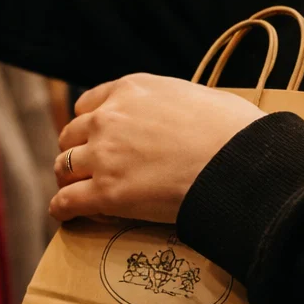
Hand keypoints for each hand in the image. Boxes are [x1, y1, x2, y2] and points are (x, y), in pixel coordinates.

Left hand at [50, 74, 264, 223]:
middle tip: (88, 169)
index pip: (87, 105)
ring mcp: (104, 156)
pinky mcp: (106, 192)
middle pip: (70, 136)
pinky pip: (66, 202)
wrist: (240, 162)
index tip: (95, 139)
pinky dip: (63, 208)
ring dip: (69, 180)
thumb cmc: (233, 130)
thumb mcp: (194, 96)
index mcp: (130, 90)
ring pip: (63, 167)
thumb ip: (167, 104)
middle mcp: (108, 118)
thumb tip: (174, 118)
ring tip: (78, 192)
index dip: (89, 125)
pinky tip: (67, 214)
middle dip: (77, 152)